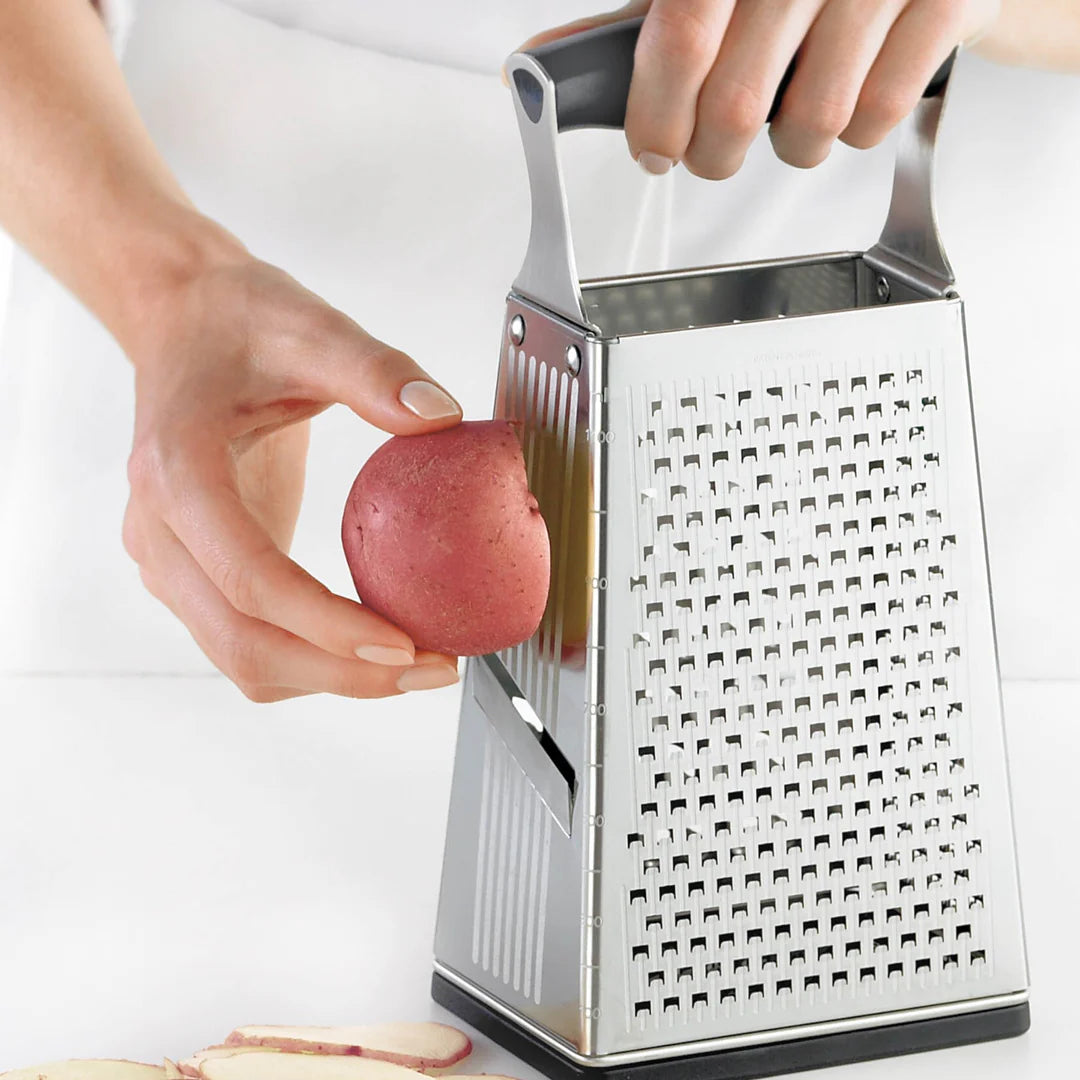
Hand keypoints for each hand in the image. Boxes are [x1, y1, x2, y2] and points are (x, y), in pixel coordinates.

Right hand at [121, 245, 462, 701]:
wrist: (181, 320)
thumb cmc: (236, 320)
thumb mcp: (309, 325)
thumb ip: (375, 369)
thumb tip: (443, 415)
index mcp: (177, 472)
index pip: (250, 579)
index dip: (327, 625)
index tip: (404, 642)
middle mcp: (159, 530)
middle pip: (244, 641)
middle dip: (342, 672)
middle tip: (433, 667)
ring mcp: (168, 559)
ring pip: (241, 656)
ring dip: (329, 676)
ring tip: (416, 662)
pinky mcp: (194, 571)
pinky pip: (246, 640)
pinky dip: (310, 657)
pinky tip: (371, 641)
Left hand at [519, 0, 1000, 177]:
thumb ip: (647, 18)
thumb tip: (545, 69)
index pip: (678, 36)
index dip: (657, 113)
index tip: (653, 147)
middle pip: (736, 102)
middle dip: (713, 153)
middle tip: (713, 150)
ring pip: (809, 125)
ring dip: (789, 145)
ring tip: (792, 112)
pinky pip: (876, 117)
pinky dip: (854, 129)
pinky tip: (851, 93)